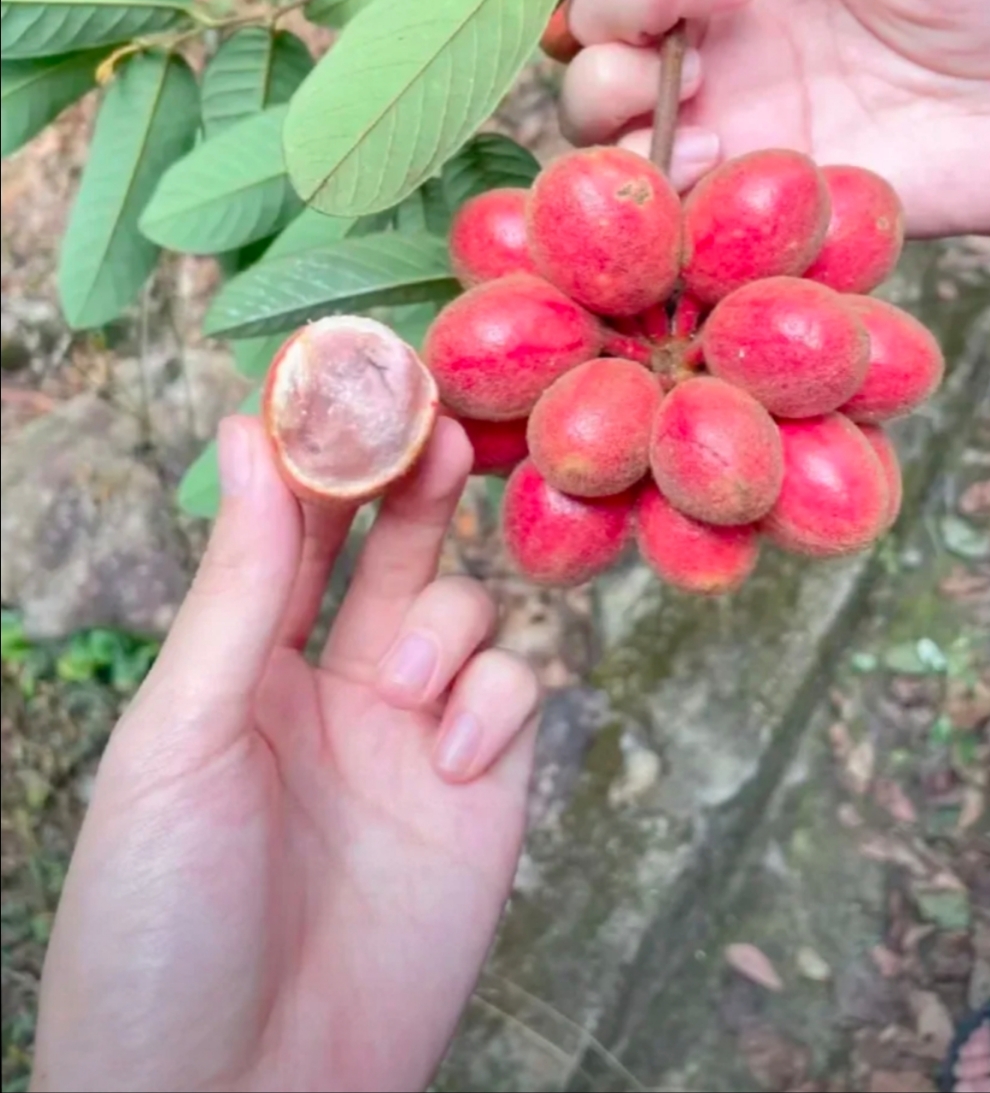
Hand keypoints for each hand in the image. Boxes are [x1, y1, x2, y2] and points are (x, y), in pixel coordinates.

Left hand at [32, 417, 539, 1092]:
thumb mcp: (183, 736)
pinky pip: (519, 690)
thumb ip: (236, 587)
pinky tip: (450, 768)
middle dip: (415, 480)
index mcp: (240, 664)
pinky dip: (496, 705)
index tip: (354, 376)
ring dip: (444, 624)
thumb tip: (246, 434)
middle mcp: (331, 684)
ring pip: (465, 606)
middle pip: (392, 544)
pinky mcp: (483, 791)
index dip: (325, 452)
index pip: (292, 525)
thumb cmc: (161, 922)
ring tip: (403, 696)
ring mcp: (412, 735)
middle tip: (437, 426)